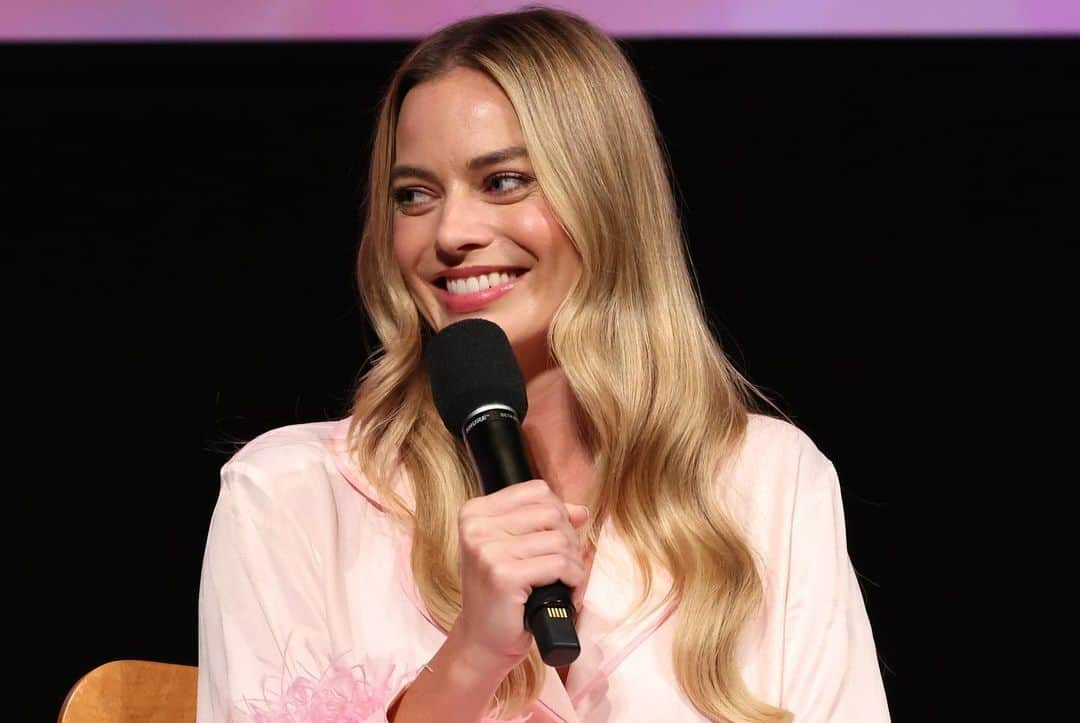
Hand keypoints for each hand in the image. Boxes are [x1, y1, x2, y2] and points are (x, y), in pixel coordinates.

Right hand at [454, 479, 588, 674]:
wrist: (482, 642)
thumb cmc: (501, 595)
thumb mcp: (517, 549)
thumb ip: (545, 523)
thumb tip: (580, 510)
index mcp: (474, 512)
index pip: (537, 491)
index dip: (558, 514)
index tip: (555, 541)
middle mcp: (476, 527)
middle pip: (551, 512)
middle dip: (569, 539)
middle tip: (563, 566)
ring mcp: (487, 551)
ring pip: (560, 539)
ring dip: (574, 563)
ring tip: (564, 581)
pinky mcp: (503, 576)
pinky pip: (561, 564)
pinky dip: (574, 580)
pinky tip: (565, 593)